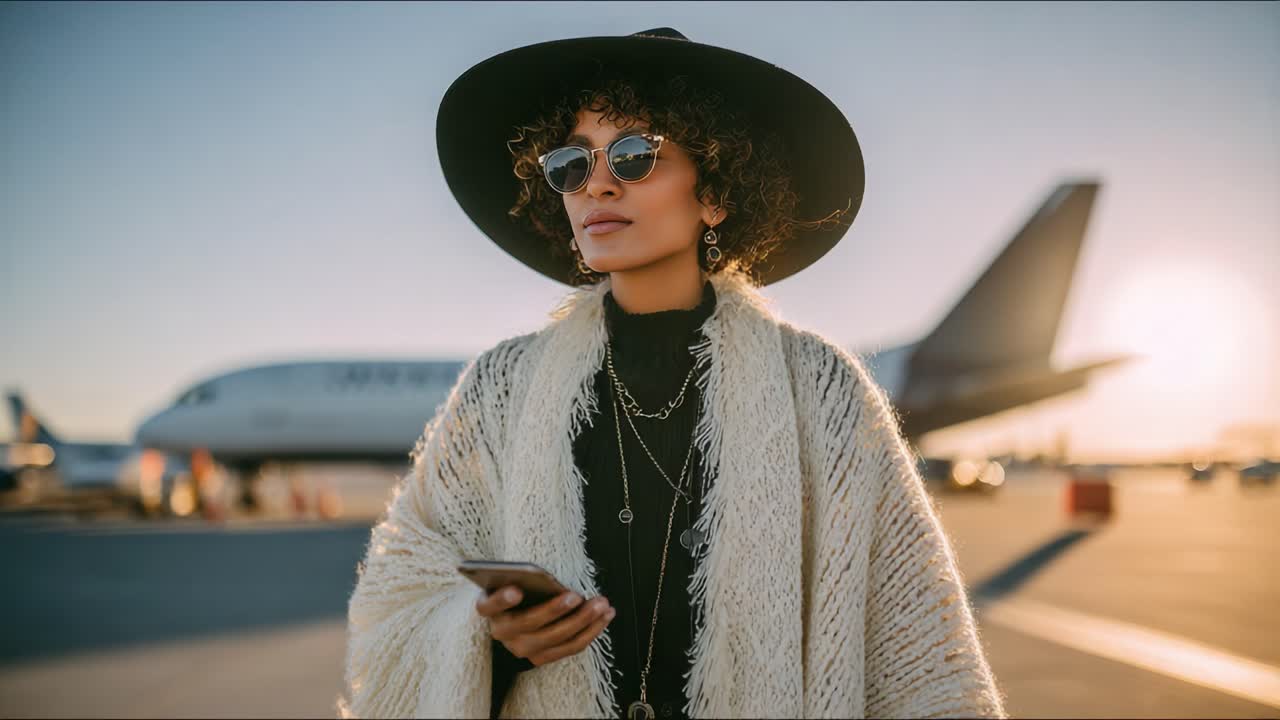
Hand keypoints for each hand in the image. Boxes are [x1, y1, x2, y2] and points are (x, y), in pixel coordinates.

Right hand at [475, 585, 615, 666]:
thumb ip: (523, 577)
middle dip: (557, 610)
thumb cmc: (516, 589)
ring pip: (556, 638)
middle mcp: (502, 632)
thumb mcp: (512, 579)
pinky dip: (591, 631)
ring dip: (583, 621)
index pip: (491, 604)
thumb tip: (548, 578)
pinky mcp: (541, 658)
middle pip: (531, 623)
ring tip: (602, 604)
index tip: (516, 591)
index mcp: (489, 608)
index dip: (502, 599)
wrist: (512, 617)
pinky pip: (570, 648)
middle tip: (577, 595)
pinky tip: (605, 615)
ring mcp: (521, 649)